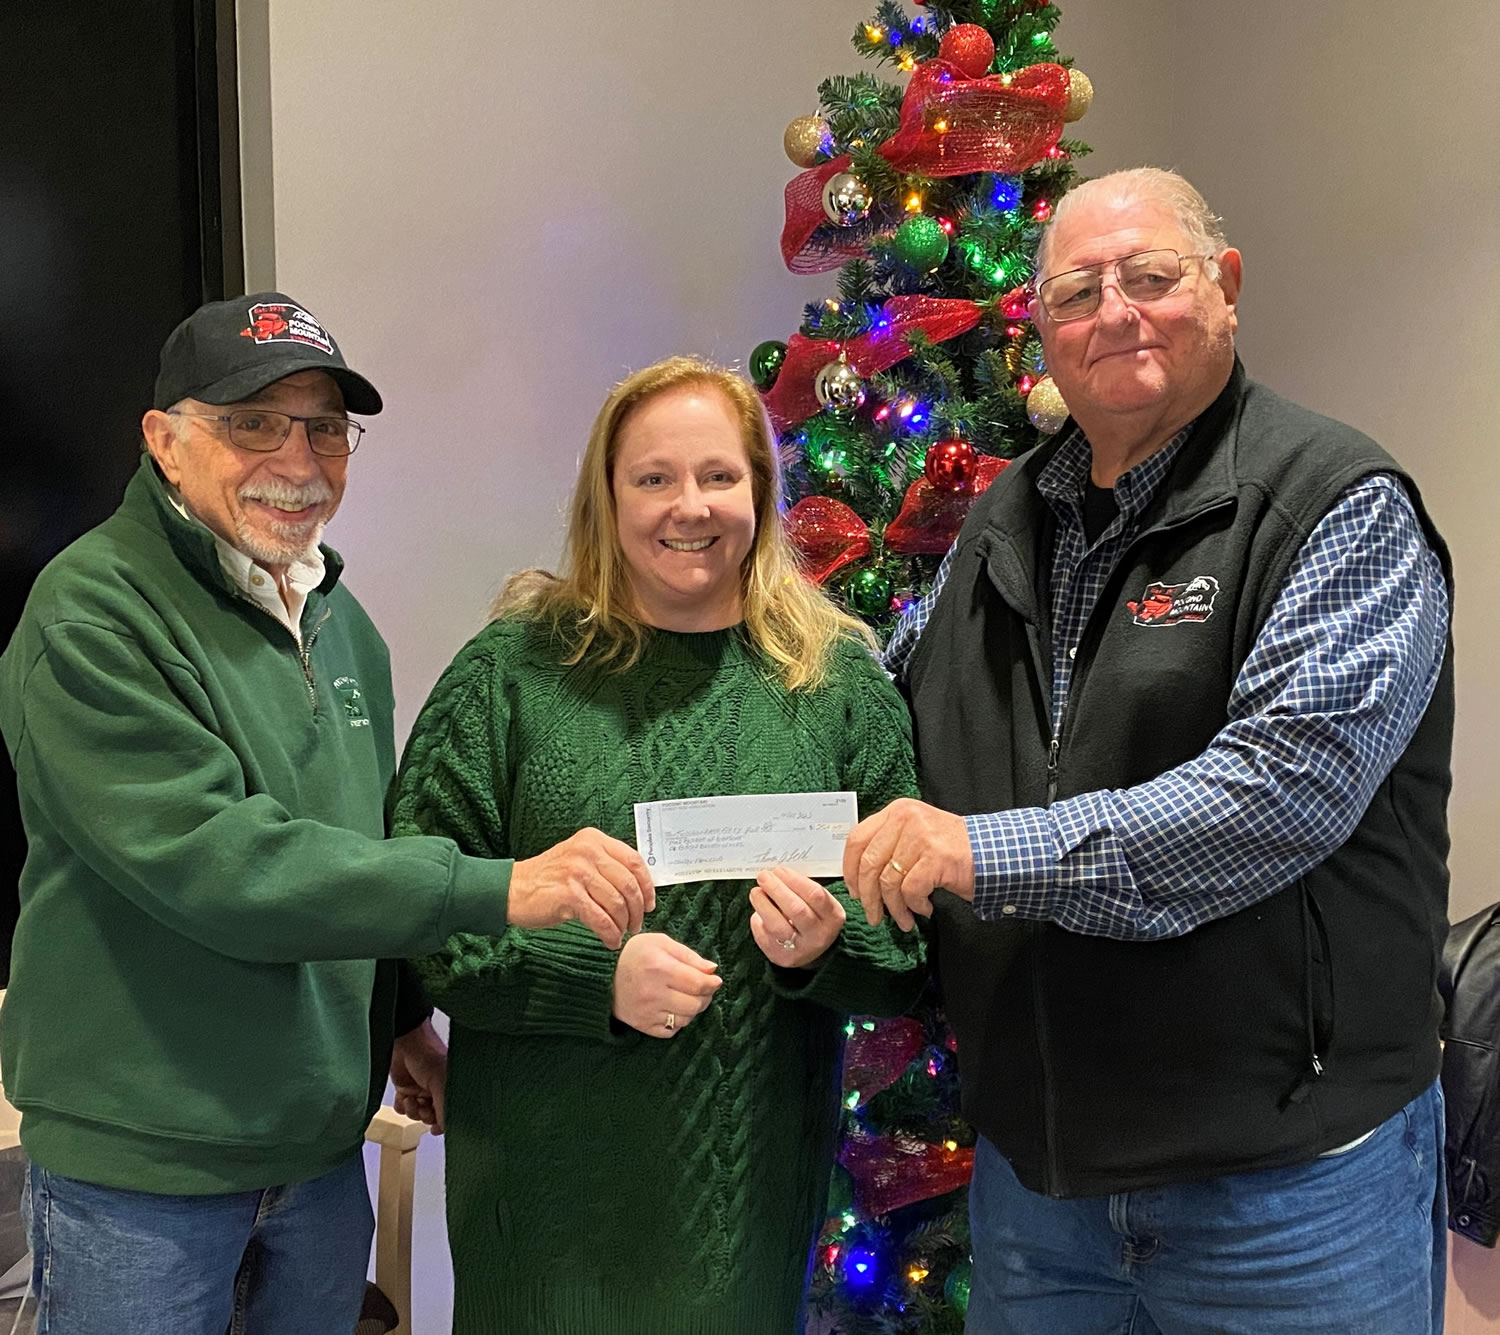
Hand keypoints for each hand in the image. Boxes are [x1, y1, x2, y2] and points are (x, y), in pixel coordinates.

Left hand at [390, 1018, 446, 1133]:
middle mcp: (437, 1091)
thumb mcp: (441, 1085)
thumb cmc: (429, 1054)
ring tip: (412, 1098)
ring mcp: (421, 1090)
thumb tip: (447, 1129)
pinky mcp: (406, 1089)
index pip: (449, 1113)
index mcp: (451, 1089)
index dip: (441, 1122)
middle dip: (425, 1115)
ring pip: (416, 1114)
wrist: (405, 1040)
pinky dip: (402, 1104)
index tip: (435, 1127)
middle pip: (431, 1117)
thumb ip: (445, 1108)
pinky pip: (402, 1108)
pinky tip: (404, 1095)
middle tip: (424, 1106)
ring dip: (412, 1109)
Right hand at [509, 828, 655, 949]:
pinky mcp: (568, 895)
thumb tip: (640, 889)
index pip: (634, 860)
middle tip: (637, 924)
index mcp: (594, 840)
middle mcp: (587, 851)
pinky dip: (610, 933)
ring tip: (621, 933)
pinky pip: (601, 919)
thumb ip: (606, 866)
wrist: (511, 889)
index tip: (650, 903)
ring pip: (617, 903)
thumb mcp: (579, 860)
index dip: (647, 885)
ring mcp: (577, 872)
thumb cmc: (548, 879)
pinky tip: (610, 940)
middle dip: (638, 909)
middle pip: (629, 884)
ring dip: (624, 924)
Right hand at [611, 933, 721, 1038]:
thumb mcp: (661, 944)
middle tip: (702, 989)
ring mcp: (646, 1012)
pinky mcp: (641, 1026)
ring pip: (685, 1019)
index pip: (698, 984)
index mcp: (659, 968)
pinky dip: (676, 1021)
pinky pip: (671, 1031)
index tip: (715, 980)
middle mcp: (652, 993)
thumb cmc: (635, 954)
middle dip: (704, 997)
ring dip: (691, 1009)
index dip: (712, 983)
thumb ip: (689, 956)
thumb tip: (712, 970)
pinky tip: (671, 1007)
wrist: (600, 974)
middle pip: (695, 1005)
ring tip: (684, 996)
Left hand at [749, 866, 845, 967]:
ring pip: (777, 925)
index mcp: (833, 917)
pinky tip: (759, 911)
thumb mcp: (820, 904)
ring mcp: (799, 949)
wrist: (812, 952)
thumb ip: (804, 888)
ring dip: (762, 904)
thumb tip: (778, 873)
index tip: (779, 870)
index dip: (794, 880)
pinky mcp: (780, 957)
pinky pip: (764, 936)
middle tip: (764, 876)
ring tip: (756, 892)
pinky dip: (757, 920)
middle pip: (796, 910)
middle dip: (777, 889)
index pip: (815, 895)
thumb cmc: (813, 917)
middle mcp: (818, 936)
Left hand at [842, 797, 973, 930]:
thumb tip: (858, 876)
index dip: (850, 870)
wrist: (994, 852)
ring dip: (894, 908)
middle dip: (869, 897)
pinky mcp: (936, 857)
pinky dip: (915, 906)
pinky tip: (924, 909)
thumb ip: (889, 844)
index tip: (854, 891)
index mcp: (898, 811)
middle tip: (873, 915)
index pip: (857, 839)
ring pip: (889, 881)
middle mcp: (906, 818)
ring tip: (904, 919)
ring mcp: (922, 836)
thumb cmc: (953, 850)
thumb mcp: (917, 835)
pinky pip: (910, 890)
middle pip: (869, 863)